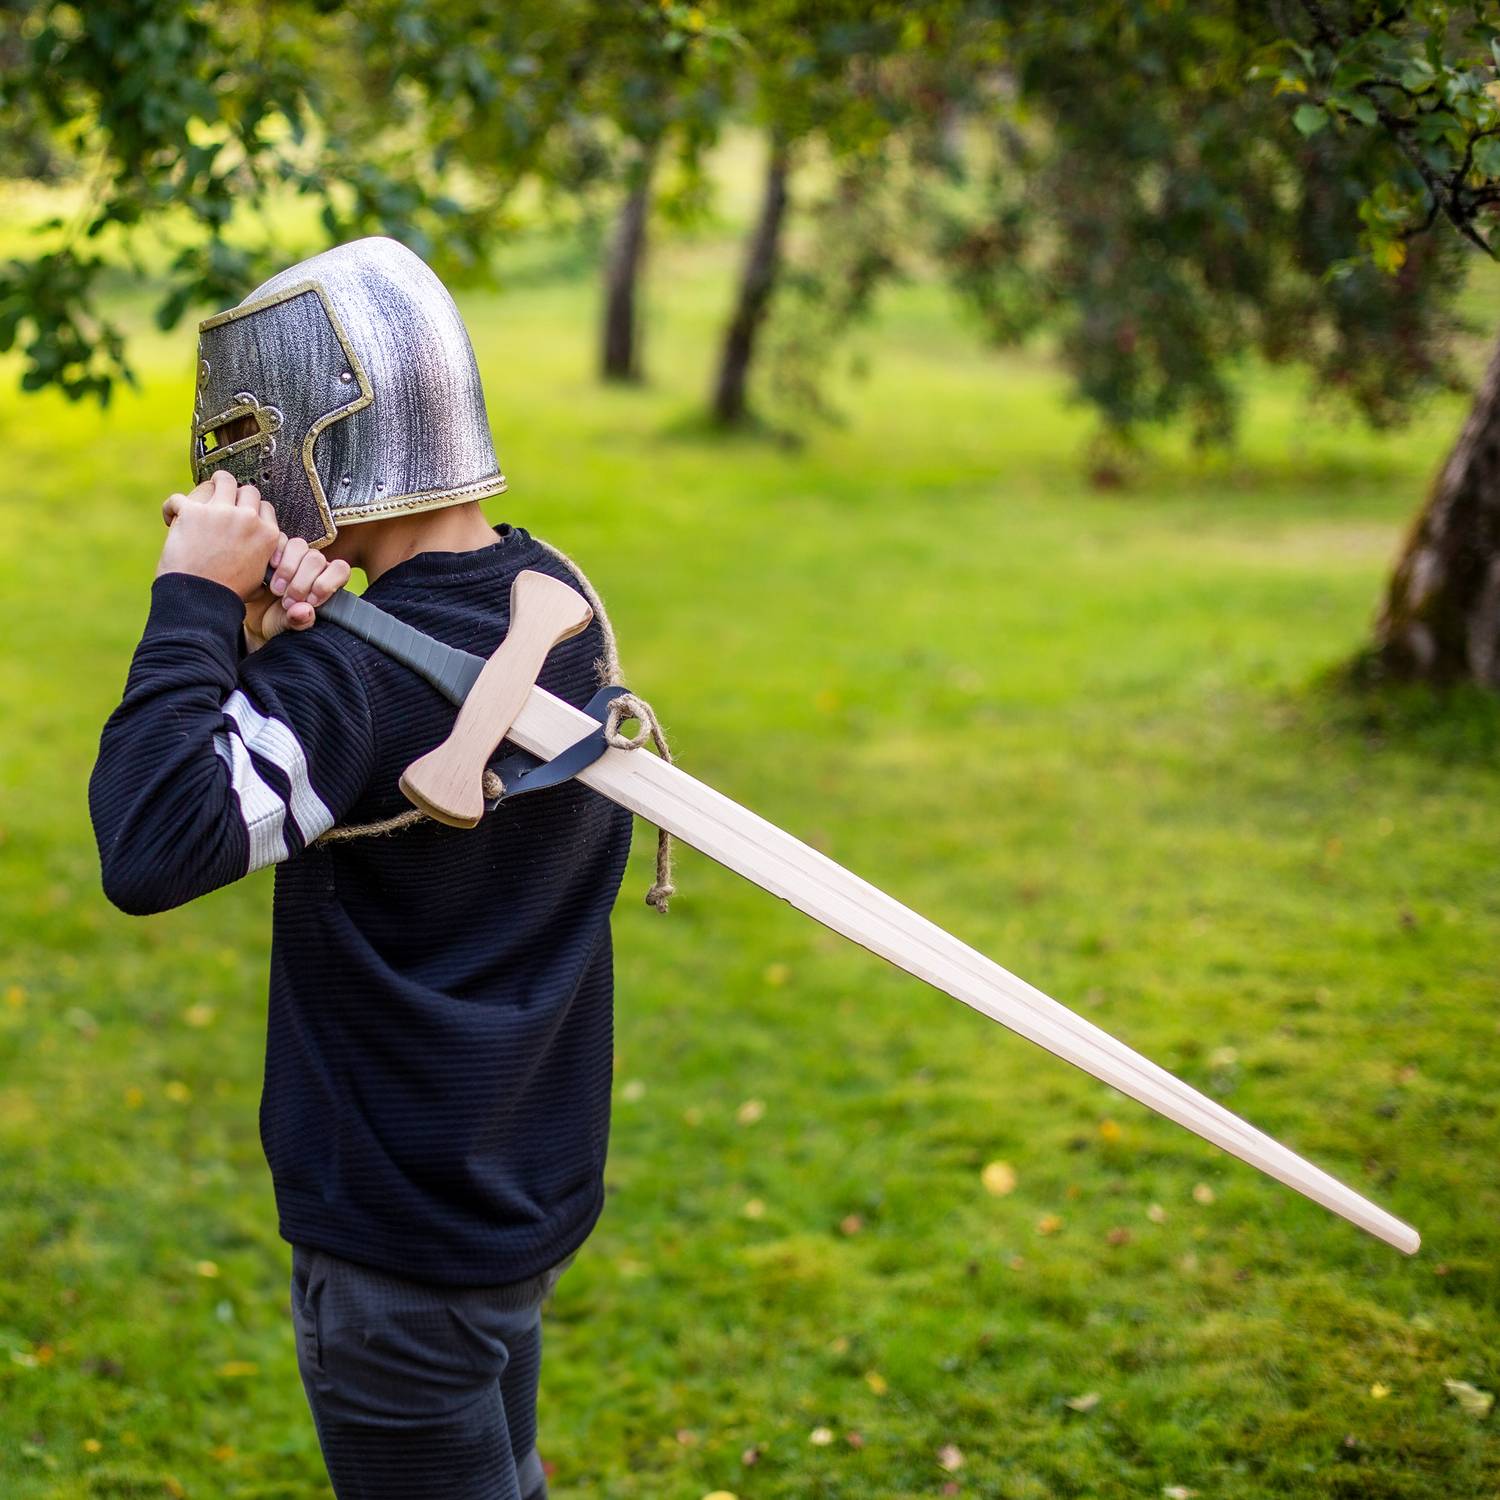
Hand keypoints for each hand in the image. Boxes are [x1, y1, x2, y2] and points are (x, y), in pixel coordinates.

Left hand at [158, 470, 281, 600]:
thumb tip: (259, 554)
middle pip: (247, 490)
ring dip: (210, 487)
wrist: (202, 599)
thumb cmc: (229, 594)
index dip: (250, 510)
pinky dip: (172, 508)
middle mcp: (247, 518)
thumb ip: (262, 557)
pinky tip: (171, 519)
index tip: (239, 517)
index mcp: (267, 534)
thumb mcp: (260, 577)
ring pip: (222, 479)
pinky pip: (179, 498)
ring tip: (199, 501)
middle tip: (220, 507)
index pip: (263, 506)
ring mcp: (220, 512)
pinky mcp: (192, 512)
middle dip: (234, 496)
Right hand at [243, 536, 351, 648]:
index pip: (340, 569)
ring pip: (299, 546)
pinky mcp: (275, 550)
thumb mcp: (292, 627)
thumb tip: (304, 610)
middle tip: (288, 601)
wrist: (257, 619)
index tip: (311, 601)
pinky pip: (279, 540)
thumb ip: (301, 621)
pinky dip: (275, 553)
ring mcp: (295, 556)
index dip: (326, 583)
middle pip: (316, 559)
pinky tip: (269, 568)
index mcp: (328, 582)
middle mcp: (314, 567)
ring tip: (277, 590)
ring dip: (287, 569)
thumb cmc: (282, 622)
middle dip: (301, 582)